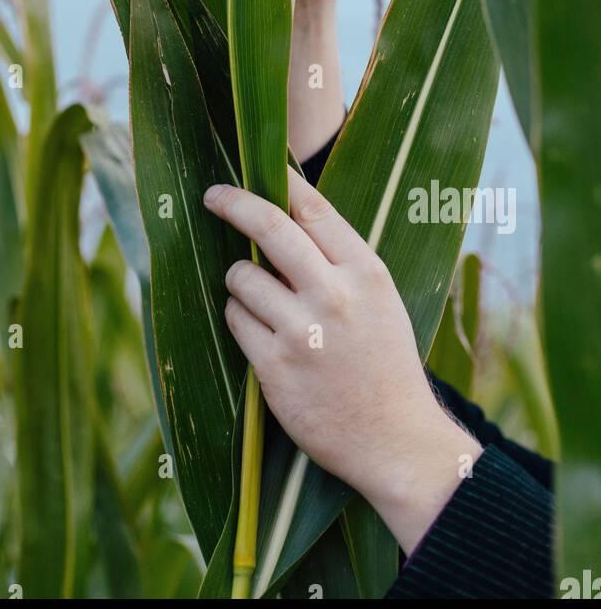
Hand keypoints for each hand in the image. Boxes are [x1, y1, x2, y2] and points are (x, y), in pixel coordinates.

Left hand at [204, 169, 482, 554]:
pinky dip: (241, 318)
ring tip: (262, 300)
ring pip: (241, 276)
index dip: (278, 181)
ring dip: (240, 280)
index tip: (253, 168)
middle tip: (212, 195)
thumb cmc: (384, 363)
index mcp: (366, 272)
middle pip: (268, 226)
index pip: (312, 208)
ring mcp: (301, 332)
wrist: (395, 440)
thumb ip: (339, 259)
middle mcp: (333, 296)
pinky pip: (235, 319)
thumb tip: (286, 211)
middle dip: (232, 203)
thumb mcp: (380, 298)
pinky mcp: (274, 366)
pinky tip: (265, 335)